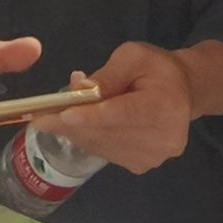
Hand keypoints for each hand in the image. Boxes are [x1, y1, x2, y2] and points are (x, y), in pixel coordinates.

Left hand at [32, 43, 193, 174]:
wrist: (184, 93)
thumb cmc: (157, 68)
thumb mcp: (134, 56)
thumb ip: (108, 74)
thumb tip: (79, 89)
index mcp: (165, 106)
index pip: (124, 114)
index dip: (93, 116)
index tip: (64, 115)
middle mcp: (162, 138)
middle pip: (107, 132)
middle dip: (70, 123)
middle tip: (38, 115)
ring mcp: (152, 157)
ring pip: (101, 145)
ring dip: (74, 131)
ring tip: (54, 115)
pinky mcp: (141, 166)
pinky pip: (103, 152)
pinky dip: (86, 138)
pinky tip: (76, 124)